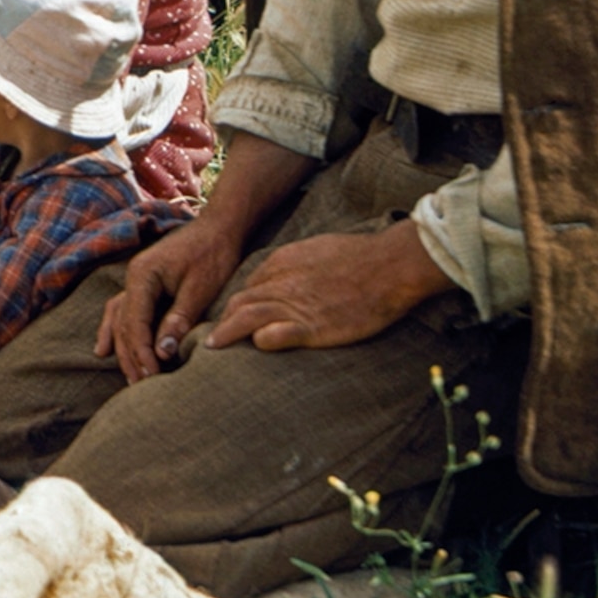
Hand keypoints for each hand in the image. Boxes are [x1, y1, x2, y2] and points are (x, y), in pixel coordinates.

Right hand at [96, 216, 249, 381]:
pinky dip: (113, 332)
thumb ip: (179, 318)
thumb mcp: (200, 288)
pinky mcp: (145, 286)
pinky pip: (121, 312)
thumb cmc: (212, 255)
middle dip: (131, 357)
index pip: (134, 321)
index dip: (141, 351)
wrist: (219, 228)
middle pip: (124, 324)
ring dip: (123, 350)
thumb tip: (162, 352)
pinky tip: (104, 350)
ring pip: (120, 321)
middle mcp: (133, 278)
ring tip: (130, 379)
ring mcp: (135, 281)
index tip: (152, 376)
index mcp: (143, 275)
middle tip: (141, 387)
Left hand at [206, 223, 452, 353]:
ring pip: (248, 317)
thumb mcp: (313, 250)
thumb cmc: (357, 257)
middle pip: (240, 302)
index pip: (246, 288)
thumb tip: (275, 281)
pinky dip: (263, 340)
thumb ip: (291, 266)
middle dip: (222, 321)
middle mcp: (282, 284)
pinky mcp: (315, 326)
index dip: (234, 307)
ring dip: (227, 333)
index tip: (227, 320)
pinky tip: (256, 346)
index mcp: (281, 264)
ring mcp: (297, 305)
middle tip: (209, 338)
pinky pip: (278, 333)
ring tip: (212, 347)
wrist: (388, 265)